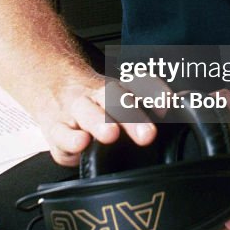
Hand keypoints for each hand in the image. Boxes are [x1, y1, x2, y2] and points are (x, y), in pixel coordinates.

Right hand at [39, 78, 157, 166]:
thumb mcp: (118, 96)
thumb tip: (179, 103)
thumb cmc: (93, 102)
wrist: (49, 86)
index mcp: (115, 89)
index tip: (168, 103)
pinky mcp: (54, 130)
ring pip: (85, 112)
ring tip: (111, 134)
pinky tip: (80, 144)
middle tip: (147, 134)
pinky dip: (69, 140)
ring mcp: (72, 111)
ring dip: (98, 122)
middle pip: (112, 98)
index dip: (153, 92)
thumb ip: (147, 101)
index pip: (136, 84)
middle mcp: (95, 96)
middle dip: (130, 116)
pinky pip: (59, 134)